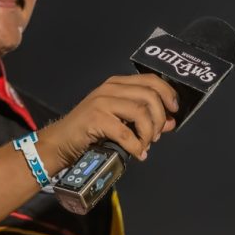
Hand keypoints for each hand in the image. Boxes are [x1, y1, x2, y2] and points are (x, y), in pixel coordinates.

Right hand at [39, 74, 178, 167]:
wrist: (60, 142)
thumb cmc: (91, 131)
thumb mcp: (120, 120)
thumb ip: (144, 118)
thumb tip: (170, 122)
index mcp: (117, 83)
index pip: (151, 80)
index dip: (167, 94)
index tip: (174, 111)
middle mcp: (110, 88)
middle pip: (150, 96)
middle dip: (159, 118)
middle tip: (157, 135)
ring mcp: (102, 101)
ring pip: (140, 112)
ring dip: (149, 132)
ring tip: (146, 144)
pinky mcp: (96, 118)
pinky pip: (126, 132)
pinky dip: (137, 146)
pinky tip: (138, 153)